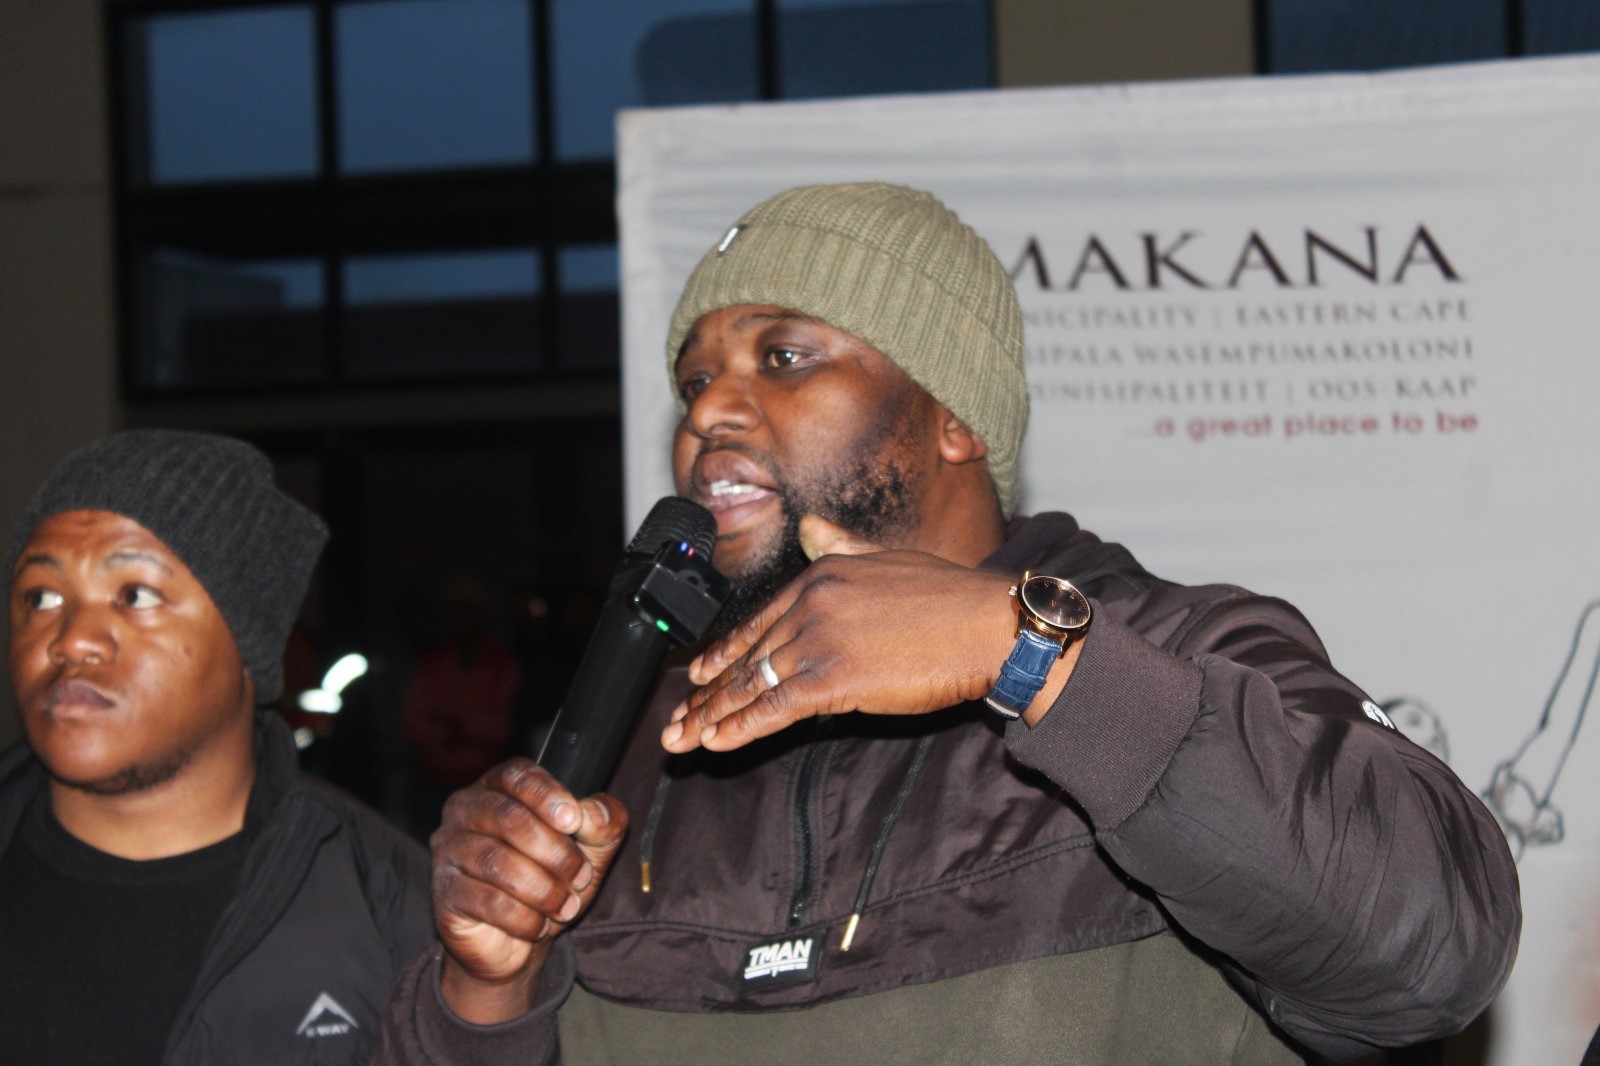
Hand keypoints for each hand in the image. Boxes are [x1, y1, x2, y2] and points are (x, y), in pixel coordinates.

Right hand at [431, 759, 627, 1023]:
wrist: (520, 940)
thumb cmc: (552, 878)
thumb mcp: (592, 848)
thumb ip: (604, 822)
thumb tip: (594, 814)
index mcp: (499, 786)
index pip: (517, 776)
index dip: (547, 795)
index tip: (573, 820)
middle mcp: (465, 810)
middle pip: (509, 819)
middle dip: (556, 853)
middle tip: (581, 877)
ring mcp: (450, 850)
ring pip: (499, 863)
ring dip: (545, 890)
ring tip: (566, 907)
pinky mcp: (445, 894)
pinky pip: (488, 902)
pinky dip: (525, 918)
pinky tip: (539, 926)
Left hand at [661, 515, 1018, 753]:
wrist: (987, 625)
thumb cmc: (951, 597)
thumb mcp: (888, 557)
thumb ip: (842, 545)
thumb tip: (810, 528)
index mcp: (822, 572)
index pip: (758, 621)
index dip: (724, 655)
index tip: (699, 677)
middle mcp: (811, 602)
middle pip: (747, 657)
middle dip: (707, 695)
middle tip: (677, 721)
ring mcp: (819, 640)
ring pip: (752, 685)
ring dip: (712, 718)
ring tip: (682, 740)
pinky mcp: (833, 678)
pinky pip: (774, 708)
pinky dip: (740, 728)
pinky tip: (716, 743)